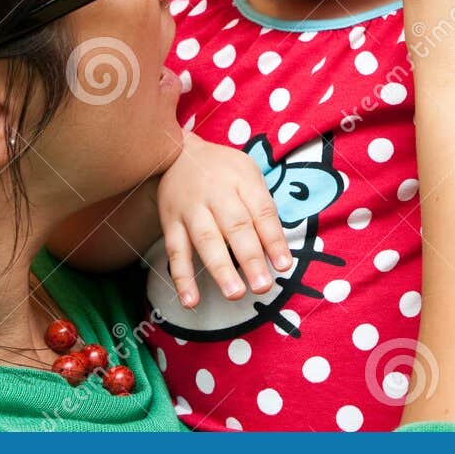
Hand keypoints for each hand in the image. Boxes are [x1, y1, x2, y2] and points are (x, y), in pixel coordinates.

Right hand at [157, 133, 293, 306]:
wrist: (175, 152)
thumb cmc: (222, 171)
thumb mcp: (248, 174)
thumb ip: (261, 207)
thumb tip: (276, 250)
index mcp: (241, 179)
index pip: (261, 211)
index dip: (273, 239)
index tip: (284, 265)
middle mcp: (215, 193)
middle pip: (235, 226)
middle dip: (250, 259)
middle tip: (262, 286)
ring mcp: (191, 209)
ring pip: (205, 241)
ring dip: (220, 269)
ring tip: (235, 294)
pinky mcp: (170, 222)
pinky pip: (175, 252)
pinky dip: (182, 278)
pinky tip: (190, 301)